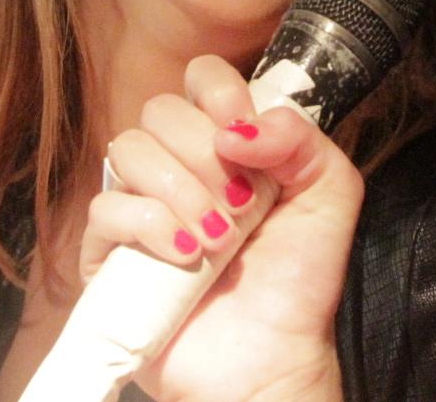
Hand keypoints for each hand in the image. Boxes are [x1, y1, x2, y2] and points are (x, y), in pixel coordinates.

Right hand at [84, 56, 357, 401]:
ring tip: (218, 241)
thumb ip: (301, 139)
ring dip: (183, 192)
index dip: (219, 95)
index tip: (245, 137)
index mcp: (225, 142)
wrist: (272, 357)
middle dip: (206, 156)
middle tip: (240, 207)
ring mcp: (139, 205)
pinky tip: (186, 258)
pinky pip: (106, 207)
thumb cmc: (298, 282)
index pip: (200, 78)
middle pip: (160, 110)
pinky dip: (151, 225)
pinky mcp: (108, 251)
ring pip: (128, 149)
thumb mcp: (329, 195)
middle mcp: (177, 165)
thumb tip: (241, 126)